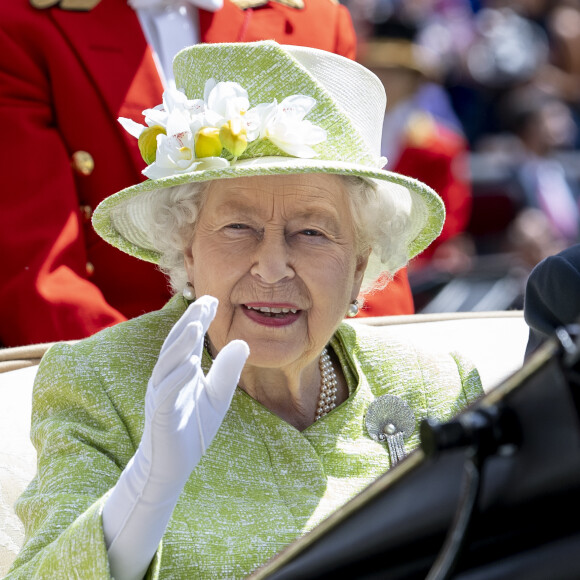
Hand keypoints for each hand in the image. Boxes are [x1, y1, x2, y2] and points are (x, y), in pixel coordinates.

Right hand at [141, 294, 248, 492]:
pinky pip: (166, 392)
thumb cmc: (193, 428)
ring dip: (181, 343)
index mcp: (180, 370)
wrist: (172, 465)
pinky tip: (190, 364)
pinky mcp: (160, 415)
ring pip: (168, 363)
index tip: (213, 299)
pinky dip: (177, 377)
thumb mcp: (217, 396)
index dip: (200, 319)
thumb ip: (227, 371)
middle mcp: (167, 377)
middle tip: (205, 301)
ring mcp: (161, 394)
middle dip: (190, 321)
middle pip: (177, 343)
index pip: (190, 339)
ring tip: (197, 324)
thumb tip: (243, 342)